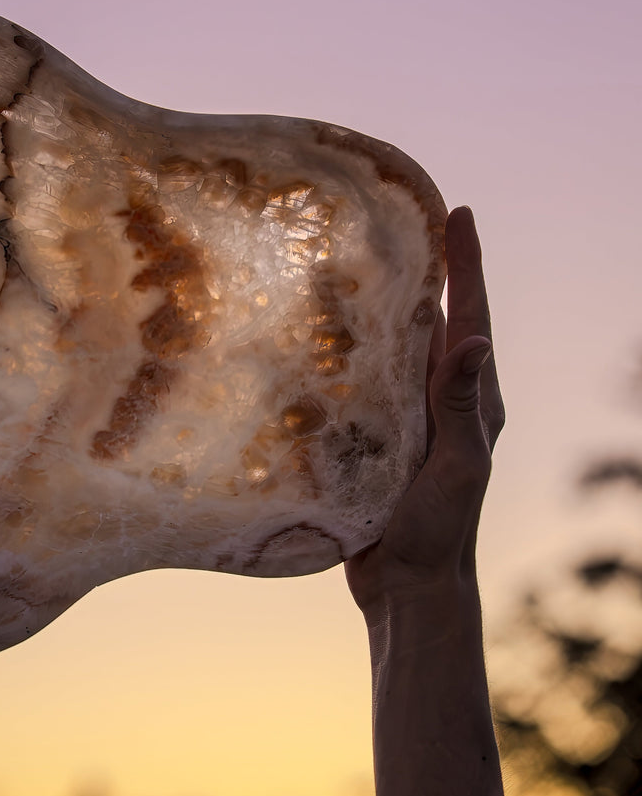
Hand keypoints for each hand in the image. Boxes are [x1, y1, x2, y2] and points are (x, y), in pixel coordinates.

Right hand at [345, 205, 503, 614]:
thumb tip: (475, 338)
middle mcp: (442, 396)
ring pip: (397, 344)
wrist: (408, 583)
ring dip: (383, 304)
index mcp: (472, 397)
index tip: (457, 212)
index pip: (472, 314)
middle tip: (399, 222)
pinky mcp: (380, 432)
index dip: (467, 262)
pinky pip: (367, 378)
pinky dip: (351, 347)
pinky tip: (321, 333)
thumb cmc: (439, 528)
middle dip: (424, 268)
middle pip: (435, 318)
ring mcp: (410, 413)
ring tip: (354, 262)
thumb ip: (461, 404)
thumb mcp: (456, 464)